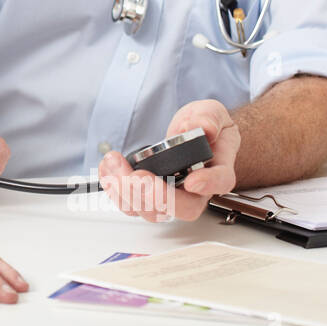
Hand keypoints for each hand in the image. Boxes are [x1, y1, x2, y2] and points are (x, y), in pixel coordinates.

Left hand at [97, 99, 239, 221]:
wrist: (193, 135)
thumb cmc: (204, 128)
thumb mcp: (212, 113)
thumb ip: (209, 118)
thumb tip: (203, 127)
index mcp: (217, 170)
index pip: (219, 182)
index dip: (207, 184)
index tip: (193, 181)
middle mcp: (196, 191)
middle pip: (183, 208)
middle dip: (156, 196)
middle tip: (138, 176)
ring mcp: (171, 196)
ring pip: (152, 212)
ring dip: (128, 192)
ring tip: (115, 164)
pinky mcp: (148, 195)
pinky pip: (131, 204)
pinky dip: (114, 188)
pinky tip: (107, 168)